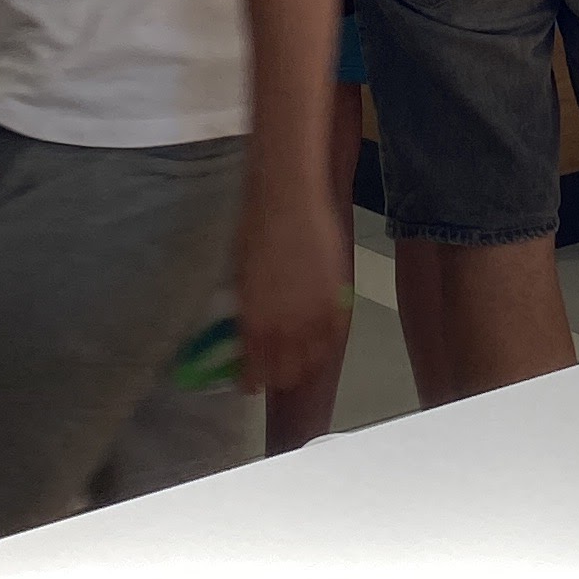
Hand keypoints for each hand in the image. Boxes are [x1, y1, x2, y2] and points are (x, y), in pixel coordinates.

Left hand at [228, 172, 352, 398]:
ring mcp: (315, 313)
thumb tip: (247, 337)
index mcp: (254, 322)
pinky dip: (328, 342)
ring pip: (314, 360)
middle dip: (278, 376)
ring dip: (305, 364)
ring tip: (298, 357)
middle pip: (286, 374)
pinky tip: (321, 339)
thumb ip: (246, 314)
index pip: (255, 371)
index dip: (252, 381)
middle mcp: (285, 326)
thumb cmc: (253, 229)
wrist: (287, 195)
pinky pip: (335, 335)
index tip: (249, 383)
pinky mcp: (337, 296)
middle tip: (274, 369)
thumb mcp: (240, 278)